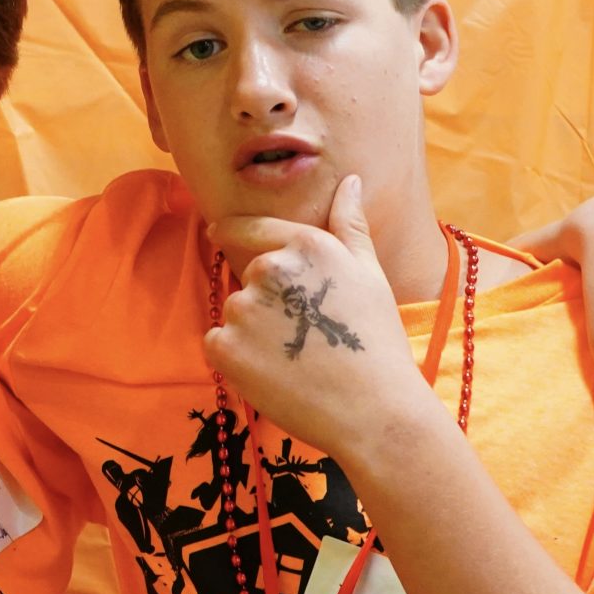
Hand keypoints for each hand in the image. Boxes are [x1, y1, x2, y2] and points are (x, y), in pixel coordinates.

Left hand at [204, 176, 429, 455]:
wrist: (374, 412)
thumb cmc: (377, 343)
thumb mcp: (370, 274)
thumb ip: (349, 225)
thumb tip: (348, 181)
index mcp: (305, 246)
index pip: (253, 228)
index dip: (234, 230)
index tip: (217, 231)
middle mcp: (269, 270)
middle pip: (248, 278)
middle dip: (267, 301)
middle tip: (305, 335)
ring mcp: (244, 309)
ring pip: (235, 312)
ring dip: (253, 331)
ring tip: (295, 357)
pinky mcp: (225, 347)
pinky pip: (218, 343)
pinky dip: (237, 358)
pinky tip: (273, 373)